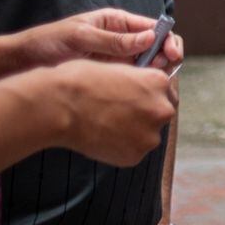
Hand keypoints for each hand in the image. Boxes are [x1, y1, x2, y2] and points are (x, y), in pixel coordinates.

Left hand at [0, 9, 165, 75]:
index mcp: (117, 22)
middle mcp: (121, 40)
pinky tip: (139, 96)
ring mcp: (116, 60)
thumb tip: (151, 38)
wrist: (21, 64)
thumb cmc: (47, 43)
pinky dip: (140, 87)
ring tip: (151, 85)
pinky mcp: (108, 78)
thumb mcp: (80, 37)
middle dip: (166, 58)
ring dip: (155, 75)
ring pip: (147, 67)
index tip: (172, 54)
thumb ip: (114, 40)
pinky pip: (131, 81)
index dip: (168, 40)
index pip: (154, 27)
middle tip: (163, 72)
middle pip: (156, 47)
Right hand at [53, 61, 176, 166]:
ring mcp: (150, 135)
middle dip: (145, 115)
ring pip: (148, 135)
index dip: (149, 96)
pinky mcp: (135, 156)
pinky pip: (133, 152)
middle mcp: (162, 109)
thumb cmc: (81, 81)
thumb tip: (144, 90)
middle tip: (118, 115)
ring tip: (106, 126)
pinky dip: (121, 148)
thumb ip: (139, 80)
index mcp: (159, 82)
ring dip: (134, 133)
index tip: (135, 100)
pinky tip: (102, 138)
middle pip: (161, 114)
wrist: (59, 106)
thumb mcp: (119, 68)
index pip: (165, 91)